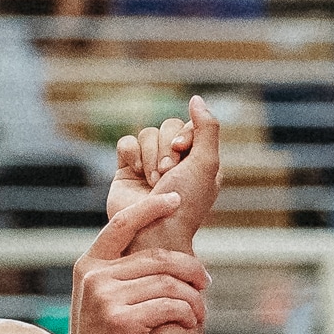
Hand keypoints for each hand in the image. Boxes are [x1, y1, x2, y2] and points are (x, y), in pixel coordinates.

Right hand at [65, 189, 209, 333]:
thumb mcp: (102, 299)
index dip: (151, 209)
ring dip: (192, 298)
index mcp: (89, 265)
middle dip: (189, 268)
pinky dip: (186, 314)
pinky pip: (168, 307)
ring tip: (201, 311)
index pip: (122, 224)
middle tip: (206, 282)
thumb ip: (120, 273)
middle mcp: (95, 276)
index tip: (174, 199)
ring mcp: (107, 298)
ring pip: (167, 284)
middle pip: (156, 258)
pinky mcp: (123, 321)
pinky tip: (190, 322)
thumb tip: (161, 252)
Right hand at [111, 94, 222, 254]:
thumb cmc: (184, 205)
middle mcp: (173, 161)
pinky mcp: (126, 170)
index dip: (182, 134)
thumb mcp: (206, 165)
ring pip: (146, 134)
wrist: (153, 234)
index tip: (180, 152)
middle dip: (164, 150)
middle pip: (165, 127)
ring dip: (149, 157)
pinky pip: (126, 143)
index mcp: (197, 161)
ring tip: (152, 182)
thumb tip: (196, 98)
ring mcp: (149, 165)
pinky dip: (131, 156)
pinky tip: (136, 175)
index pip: (188, 126)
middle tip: (166, 174)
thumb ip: (207, 128)